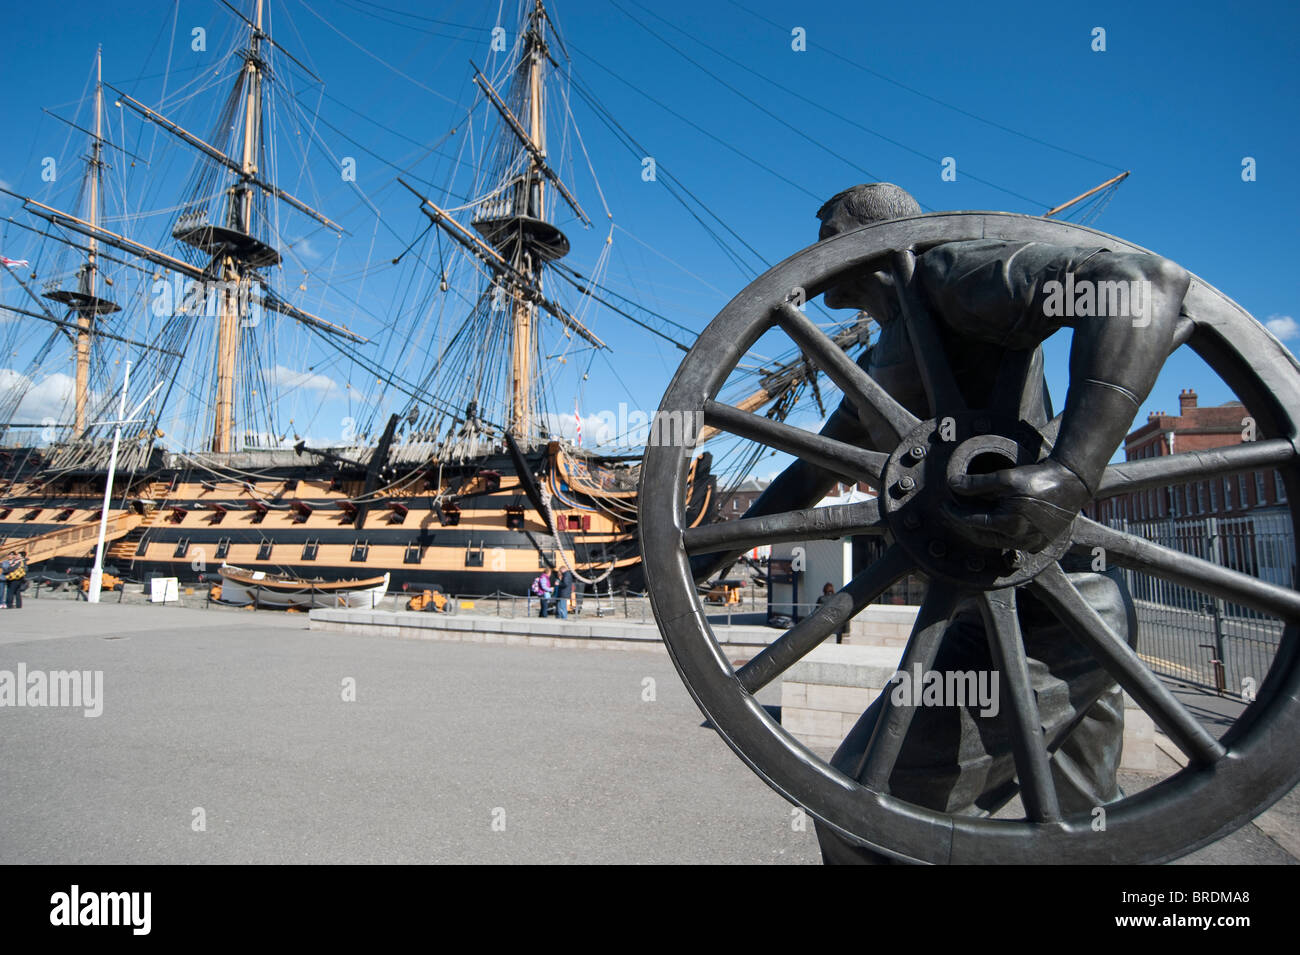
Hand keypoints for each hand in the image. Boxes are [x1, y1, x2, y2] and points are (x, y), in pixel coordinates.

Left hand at [943, 459, 1090, 552]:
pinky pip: (1014, 543)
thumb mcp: (1005, 477)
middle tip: (953, 512)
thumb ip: (976, 484)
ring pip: (997, 541)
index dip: (954, 513)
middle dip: (965, 524)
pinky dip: (1001, 534)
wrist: (1071, 483)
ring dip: (983, 530)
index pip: (971, 522)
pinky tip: (995, 522)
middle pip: (982, 535)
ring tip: (972, 514)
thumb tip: (952, 484)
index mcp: (1009, 525)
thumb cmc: (1038, 478)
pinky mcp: (1040, 544)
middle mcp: (1020, 539)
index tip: (944, 505)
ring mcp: (1031, 544)